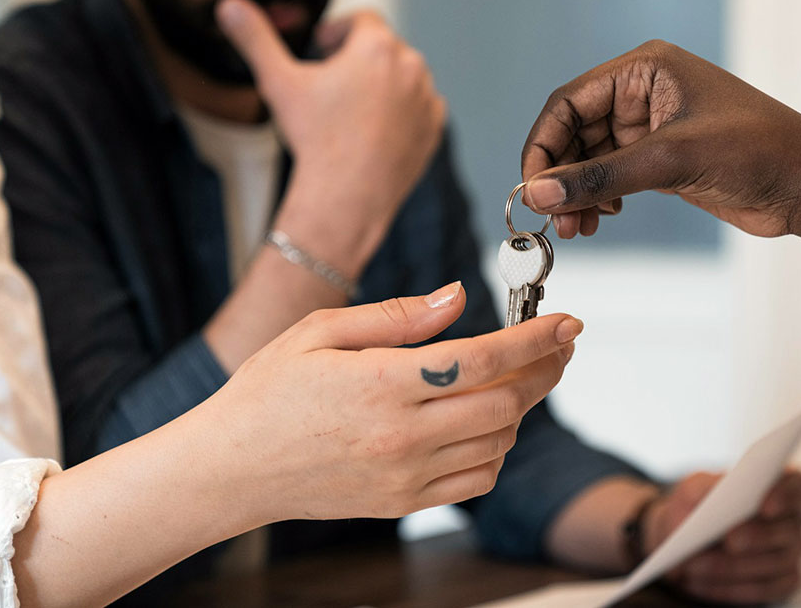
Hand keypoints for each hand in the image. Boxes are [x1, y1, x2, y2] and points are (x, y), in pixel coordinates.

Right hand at [208, 281, 582, 522]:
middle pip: (506, 403)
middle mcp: (402, 434)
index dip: (535, 339)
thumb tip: (458, 297)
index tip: (568, 322)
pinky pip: (477, 479)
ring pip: (498, 441)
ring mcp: (406, 475)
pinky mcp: (404, 502)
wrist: (232, 468)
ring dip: (522, 406)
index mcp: (382, 383)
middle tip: (558, 345)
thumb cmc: (269, 392)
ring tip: (519, 376)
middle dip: (545, 369)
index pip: (484, 358)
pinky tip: (487, 421)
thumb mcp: (320, 331)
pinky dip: (497, 448)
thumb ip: (397, 316)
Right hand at [217, 0, 446, 272]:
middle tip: (330, 84)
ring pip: (403, 78)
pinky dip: (400, 113)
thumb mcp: (278, 83)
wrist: (346, 199)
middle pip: (383, 49)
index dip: (338, 31)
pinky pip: (418, 109)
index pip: (362, 19)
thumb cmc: (314, 139)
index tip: (320, 51)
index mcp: (378, 46)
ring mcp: (427, 99)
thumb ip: (255, 39)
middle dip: (358, 60)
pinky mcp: (433, 129)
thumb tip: (228, 6)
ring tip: (350, 109)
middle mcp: (412, 66)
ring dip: (381, 84)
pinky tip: (372, 130)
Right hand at [520, 40, 800, 239]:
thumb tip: (540, 192)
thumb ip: (600, 177)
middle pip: (574, 133)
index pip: (569, 102)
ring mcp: (650, 129)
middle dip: (561, 176)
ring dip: (577, 194)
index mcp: (644, 70)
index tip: (533, 186)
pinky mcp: (660, 161)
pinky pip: (610, 178)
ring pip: (589, 160)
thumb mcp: (670, 160)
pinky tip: (600, 220)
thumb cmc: (757, 151)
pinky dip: (597, 200)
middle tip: (554, 217)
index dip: (544, 144)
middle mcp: (641, 94)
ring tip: (577, 227)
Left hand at [649, 470, 800, 603]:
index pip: (797, 486)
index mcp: (780, 486)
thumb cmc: (698, 506)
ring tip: (695, 566)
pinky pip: (763, 589)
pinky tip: (700, 584)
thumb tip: (715, 493)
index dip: (786, 495)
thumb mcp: (694, 488)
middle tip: (730, 541)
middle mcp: (794, 519)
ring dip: (732, 566)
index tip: (766, 506)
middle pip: (788, 529)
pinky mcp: (783, 582)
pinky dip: (729, 588)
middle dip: (758, 536)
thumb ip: (703, 486)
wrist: (688, 538)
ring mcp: (792, 553)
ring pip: (774, 563)